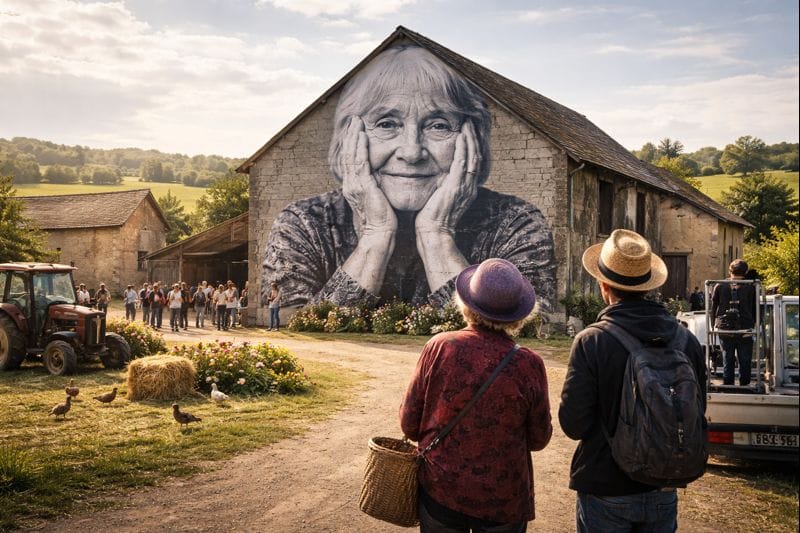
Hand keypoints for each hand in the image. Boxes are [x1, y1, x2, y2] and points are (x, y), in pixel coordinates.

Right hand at [338, 116, 396, 294]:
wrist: (379, 235)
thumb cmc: (382, 221)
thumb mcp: (377, 200)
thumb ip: (376, 188)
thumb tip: (381, 180)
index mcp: (354, 187)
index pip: (351, 160)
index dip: (353, 144)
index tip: (357, 130)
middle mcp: (350, 184)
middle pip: (348, 154)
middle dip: (351, 135)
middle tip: (355, 119)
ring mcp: (354, 185)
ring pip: (351, 155)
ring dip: (354, 136)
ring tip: (357, 122)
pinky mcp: (362, 187)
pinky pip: (359, 162)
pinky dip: (360, 147)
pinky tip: (362, 135)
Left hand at [414, 120, 479, 235]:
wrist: (433, 233)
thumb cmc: (432, 218)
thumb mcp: (440, 197)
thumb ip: (442, 185)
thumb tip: (438, 175)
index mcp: (466, 188)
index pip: (472, 162)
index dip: (471, 145)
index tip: (467, 131)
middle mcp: (469, 186)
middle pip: (476, 156)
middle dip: (473, 137)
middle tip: (470, 121)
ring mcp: (464, 187)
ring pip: (471, 157)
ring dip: (469, 138)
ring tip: (467, 124)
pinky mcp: (455, 187)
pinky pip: (461, 163)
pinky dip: (462, 149)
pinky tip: (460, 137)